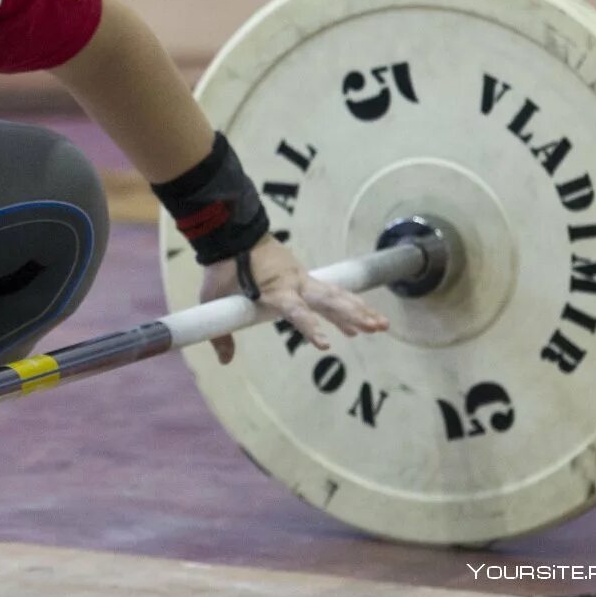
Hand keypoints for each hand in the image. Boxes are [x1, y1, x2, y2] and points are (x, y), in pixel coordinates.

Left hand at [198, 235, 389, 364]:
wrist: (231, 234)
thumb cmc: (222, 267)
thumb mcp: (214, 298)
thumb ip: (221, 332)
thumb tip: (225, 362)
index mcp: (273, 288)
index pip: (294, 310)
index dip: (309, 326)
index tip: (325, 344)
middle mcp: (293, 283)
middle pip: (326, 300)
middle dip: (352, 315)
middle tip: (376, 328)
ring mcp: (300, 278)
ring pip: (334, 295)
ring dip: (357, 310)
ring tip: (382, 326)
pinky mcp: (303, 276)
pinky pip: (328, 292)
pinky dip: (345, 305)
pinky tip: (360, 324)